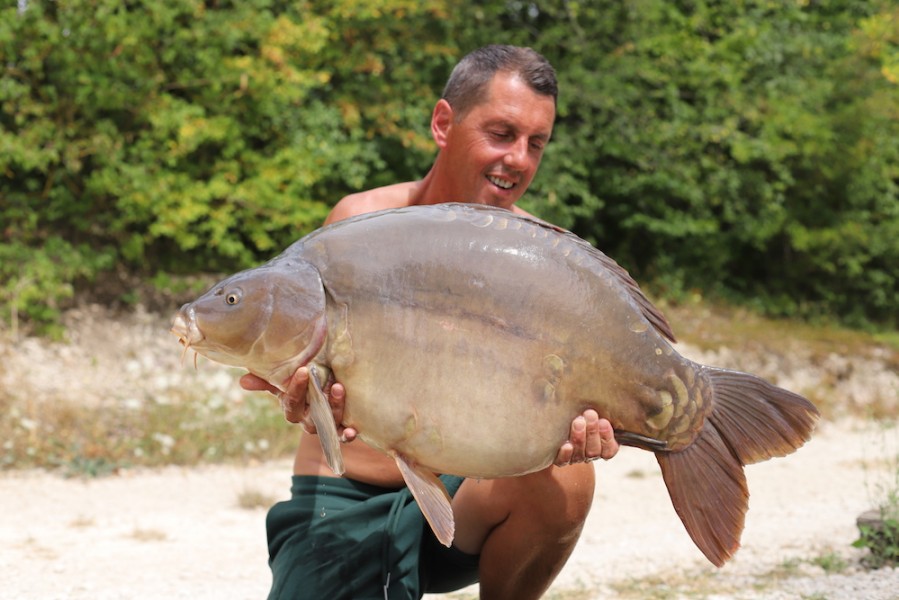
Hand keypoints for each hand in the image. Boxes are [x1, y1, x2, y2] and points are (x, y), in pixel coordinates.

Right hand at [239, 368, 357, 441]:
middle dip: (319, 400)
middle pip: (311, 416)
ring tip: (339, 389)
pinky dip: (347, 434)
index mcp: (292, 409)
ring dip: (335, 408)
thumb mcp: (283, 383)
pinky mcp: (340, 429)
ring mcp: (324, 426)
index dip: (296, 389)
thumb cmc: (300, 387)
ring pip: (328, 422)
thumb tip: (243, 380)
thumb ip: (266, 381)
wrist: (322, 394)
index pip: (291, 402)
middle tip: (329, 382)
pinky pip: (342, 435)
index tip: (304, 370)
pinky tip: (353, 431)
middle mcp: (307, 421)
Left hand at [554, 409, 617, 465]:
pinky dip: (565, 454)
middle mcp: (589, 454)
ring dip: (580, 438)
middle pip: (594, 450)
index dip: (607, 437)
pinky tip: (566, 445)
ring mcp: (575, 458)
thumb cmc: (581, 412)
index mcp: (603, 447)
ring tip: (578, 421)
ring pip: (580, 454)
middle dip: (593, 432)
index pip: (610, 449)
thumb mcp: (595, 410)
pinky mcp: (559, 459)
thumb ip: (602, 407)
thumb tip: (615, 387)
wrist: (557, 422)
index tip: (604, 421)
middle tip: (590, 414)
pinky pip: (563, 461)